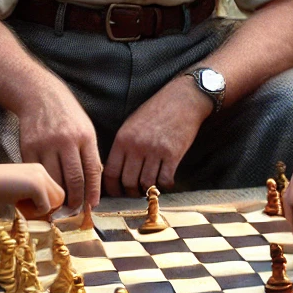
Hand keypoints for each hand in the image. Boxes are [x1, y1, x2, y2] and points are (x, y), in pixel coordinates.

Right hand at [0, 161, 66, 217]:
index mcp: (38, 169)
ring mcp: (40, 176)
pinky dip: (33, 212)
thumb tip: (48, 210)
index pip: (55, 191)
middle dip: (46, 208)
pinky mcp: (37, 185)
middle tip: (27, 209)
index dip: (45, 204)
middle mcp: (42, 170)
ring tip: (23, 206)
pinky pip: (45, 207)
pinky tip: (18, 204)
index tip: (29, 207)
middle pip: (60, 197)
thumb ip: (35, 194)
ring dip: (41, 210)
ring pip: (56, 202)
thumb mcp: (20, 189)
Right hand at [15, 85, 101, 209]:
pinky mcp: (29, 147)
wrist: (39, 95)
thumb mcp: (85, 128)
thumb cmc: (67, 115)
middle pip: (73, 179)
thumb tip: (93, 183)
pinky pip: (37, 173)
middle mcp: (66, 140)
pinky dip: (41, 185)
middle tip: (75, 209)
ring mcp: (46, 144)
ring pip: (54, 180)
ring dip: (58, 195)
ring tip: (61, 203)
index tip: (92, 205)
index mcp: (85, 136)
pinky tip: (44, 191)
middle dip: (75, 199)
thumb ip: (90, 153)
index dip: (93, 192)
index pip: (92, 171)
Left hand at [103, 78, 210, 195]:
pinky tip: (165, 180)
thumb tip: (115, 171)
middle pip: (128, 182)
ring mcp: (155, 151)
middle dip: (131, 193)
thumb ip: (122, 146)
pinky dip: (164, 185)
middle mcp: (137, 146)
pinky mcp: (173, 154)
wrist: (182, 99)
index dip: (112, 188)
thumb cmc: (155, 111)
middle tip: (135, 193)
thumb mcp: (131, 124)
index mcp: (123, 139)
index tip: (117, 193)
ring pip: (146, 184)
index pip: (111, 172)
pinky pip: (165, 180)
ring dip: (148, 190)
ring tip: (150, 187)